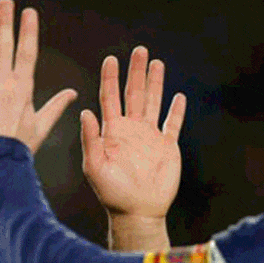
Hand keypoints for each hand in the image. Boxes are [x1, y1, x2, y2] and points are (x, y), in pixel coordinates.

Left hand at [0, 0, 76, 152]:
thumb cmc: (18, 146)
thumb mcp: (41, 125)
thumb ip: (56, 106)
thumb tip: (72, 94)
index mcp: (24, 87)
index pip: (28, 51)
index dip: (28, 30)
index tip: (29, 12)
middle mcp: (5, 82)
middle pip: (6, 44)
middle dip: (6, 20)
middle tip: (6, 2)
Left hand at [80, 46, 185, 218]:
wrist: (137, 211)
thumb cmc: (112, 192)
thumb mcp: (94, 166)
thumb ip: (90, 139)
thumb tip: (85, 111)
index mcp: (112, 131)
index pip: (110, 97)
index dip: (110, 78)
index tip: (111, 58)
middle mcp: (131, 129)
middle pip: (134, 93)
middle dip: (136, 72)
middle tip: (139, 50)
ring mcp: (150, 137)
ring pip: (154, 103)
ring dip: (155, 83)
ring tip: (156, 63)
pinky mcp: (167, 147)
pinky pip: (173, 124)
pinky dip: (176, 110)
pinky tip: (178, 96)